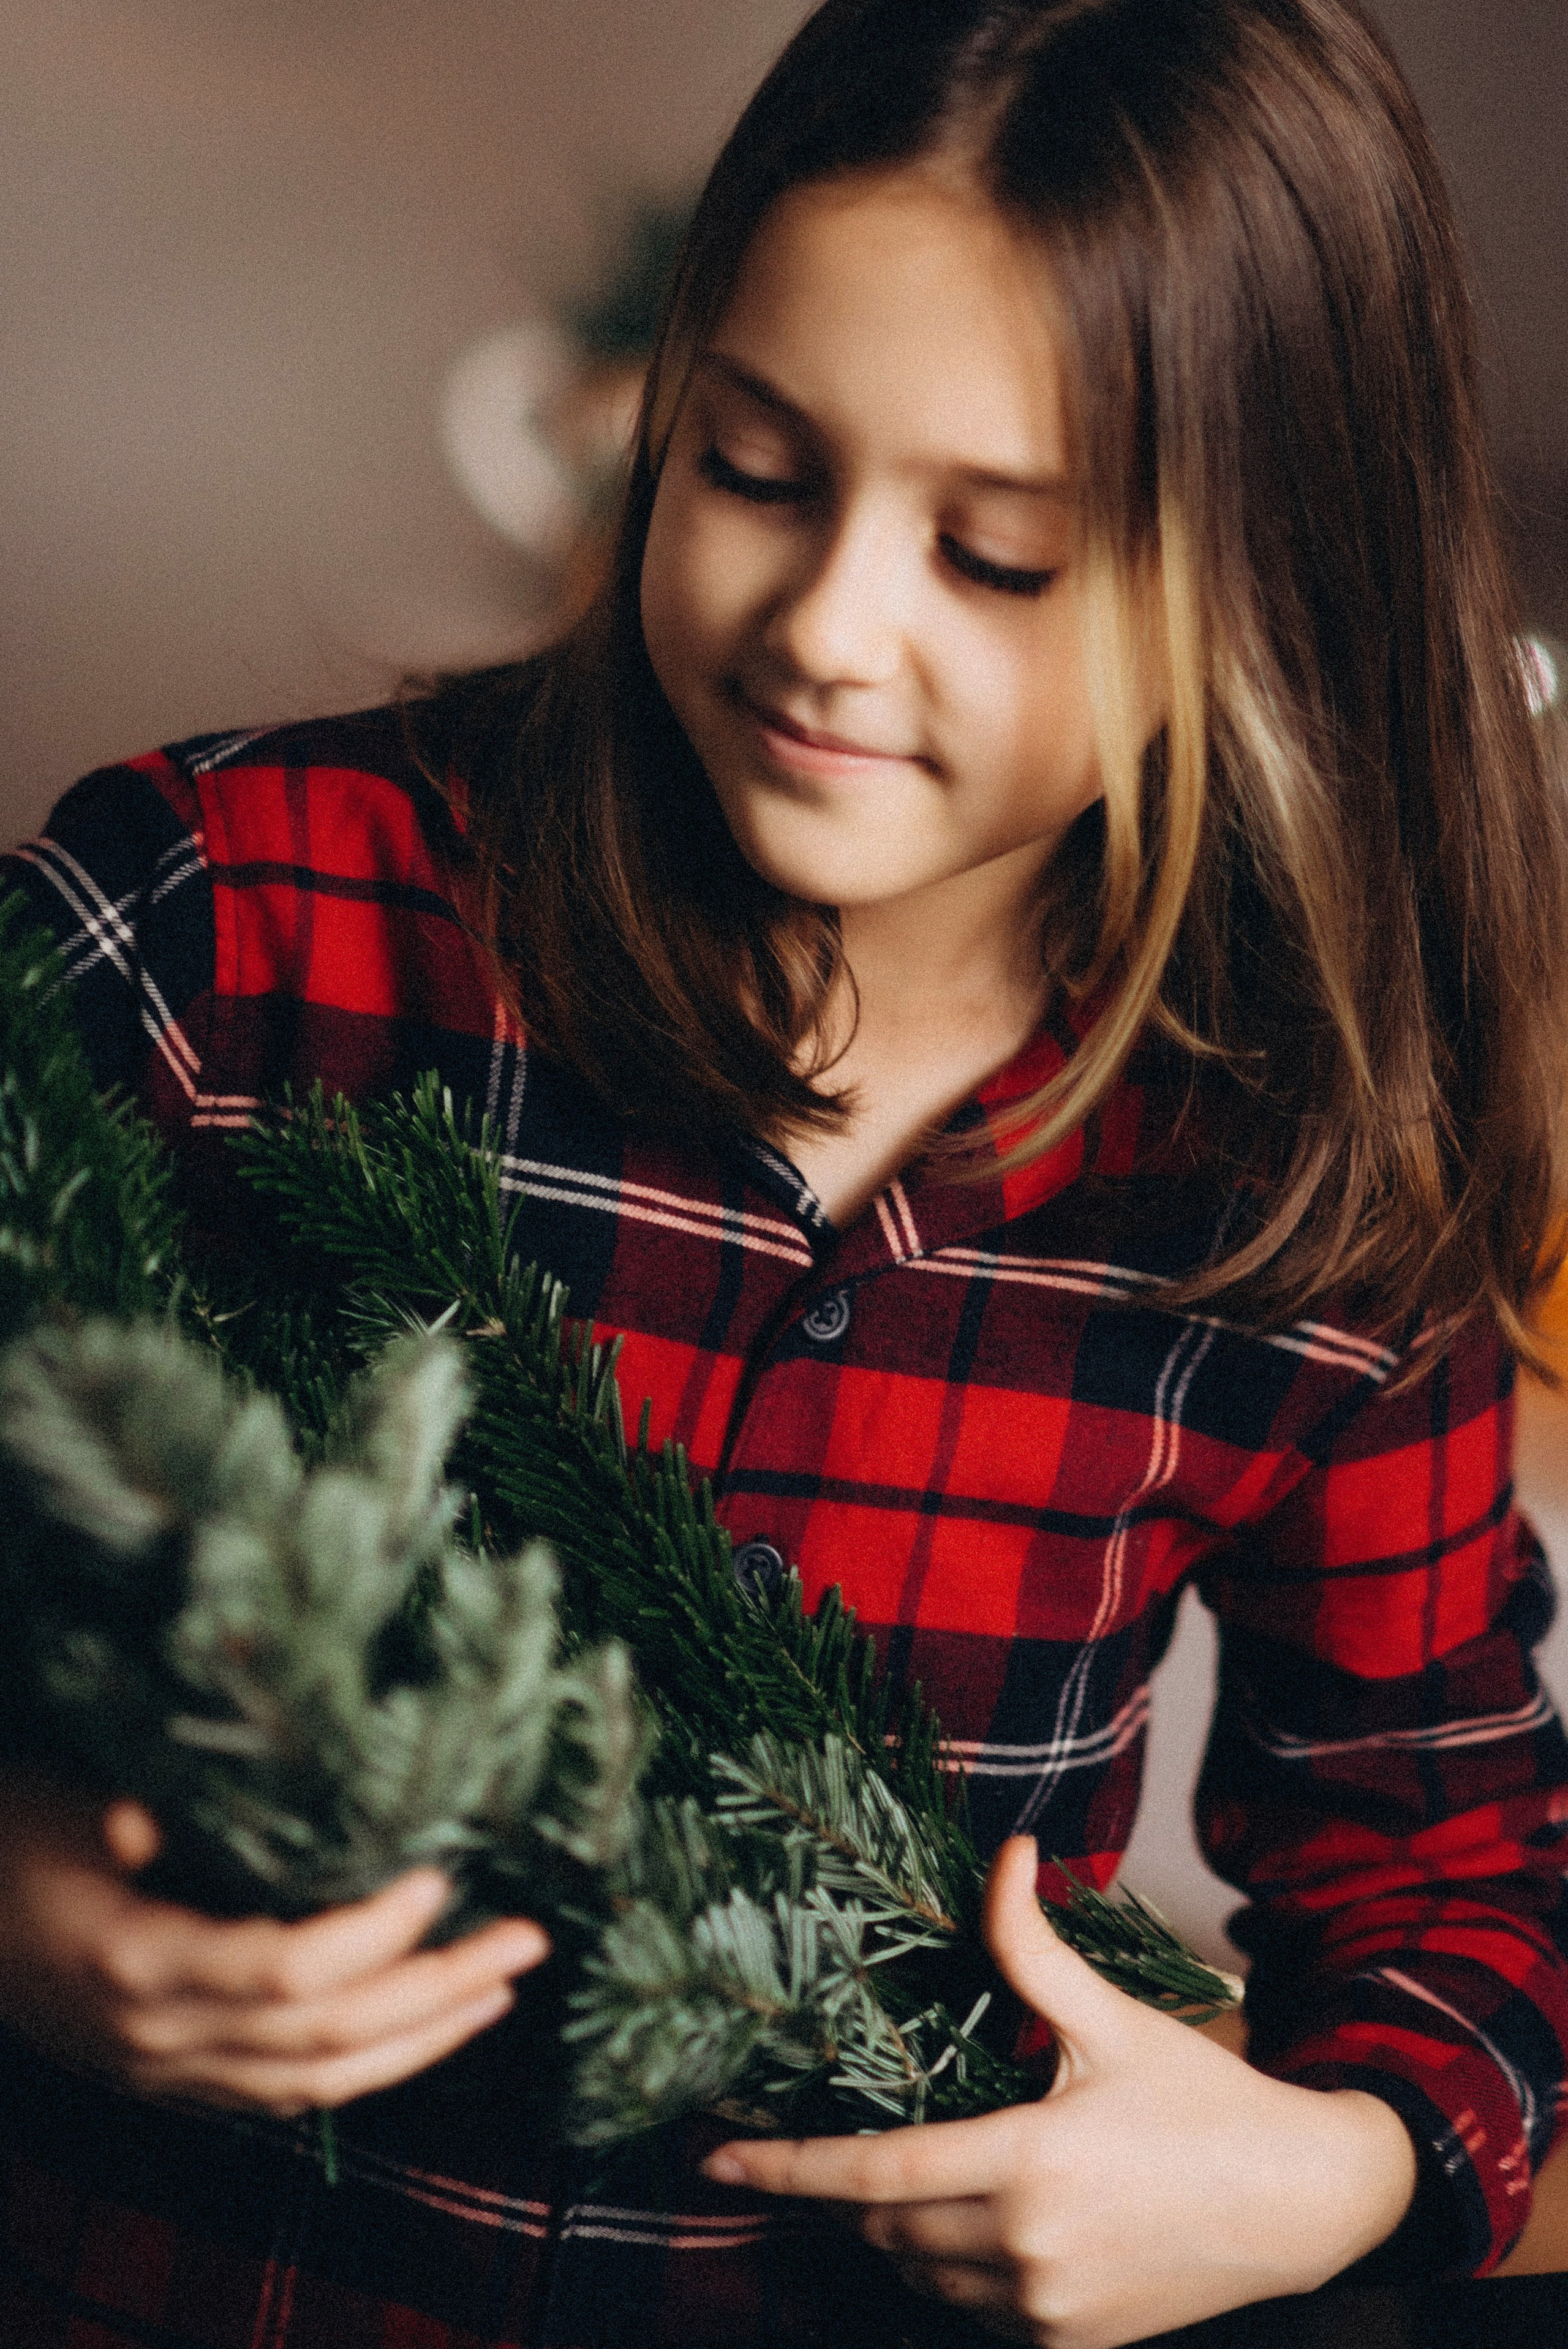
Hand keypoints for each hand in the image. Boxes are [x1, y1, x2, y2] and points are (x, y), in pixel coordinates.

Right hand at [0, 1773, 548, 2115]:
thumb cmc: (5, 1836)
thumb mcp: (76, 1793)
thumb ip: (172, 1793)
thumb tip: (283, 1760)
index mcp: (138, 1959)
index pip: (287, 1970)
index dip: (374, 1931)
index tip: (441, 1873)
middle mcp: (162, 2036)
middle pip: (328, 2035)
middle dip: (438, 1987)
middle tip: (527, 1938)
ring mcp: (169, 2073)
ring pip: (321, 2083)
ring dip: (425, 2035)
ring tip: (502, 1985)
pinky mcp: (175, 2083)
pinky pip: (290, 2097)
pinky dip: (371, 2068)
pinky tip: (428, 2029)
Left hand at [703, 1836, 1417, 2347]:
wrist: (1298, 2205)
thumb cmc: (1204, 2102)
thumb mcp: (1113, 2018)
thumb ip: (1033, 1947)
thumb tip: (1003, 1854)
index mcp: (1027, 2165)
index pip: (871, 2174)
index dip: (784, 2167)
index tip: (714, 2154)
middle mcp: (1025, 2248)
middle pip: (882, 2226)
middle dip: (836, 2192)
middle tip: (806, 2148)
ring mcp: (1046, 2309)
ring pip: (917, 2271)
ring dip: (889, 2230)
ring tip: (898, 2174)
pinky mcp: (1067, 2342)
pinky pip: (967, 2308)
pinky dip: (943, 2266)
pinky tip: (961, 2219)